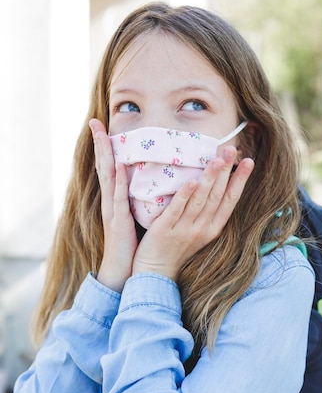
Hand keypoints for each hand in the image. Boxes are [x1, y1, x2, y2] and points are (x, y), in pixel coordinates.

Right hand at [90, 118, 137, 291]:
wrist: (126, 271)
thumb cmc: (135, 245)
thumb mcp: (138, 216)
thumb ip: (142, 199)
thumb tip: (157, 182)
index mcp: (117, 199)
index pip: (111, 167)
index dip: (107, 147)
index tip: (103, 125)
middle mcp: (111, 201)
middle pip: (104, 166)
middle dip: (99, 143)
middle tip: (93, 121)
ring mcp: (113, 210)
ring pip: (107, 177)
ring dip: (105, 155)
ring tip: (101, 134)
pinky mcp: (118, 221)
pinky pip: (118, 198)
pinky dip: (118, 181)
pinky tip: (118, 166)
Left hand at [132, 147, 254, 280]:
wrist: (156, 273)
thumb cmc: (177, 248)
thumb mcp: (199, 232)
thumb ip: (206, 211)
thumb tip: (214, 183)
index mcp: (213, 228)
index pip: (231, 200)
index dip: (240, 180)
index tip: (249, 161)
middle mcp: (203, 229)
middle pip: (218, 196)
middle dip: (226, 171)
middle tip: (232, 149)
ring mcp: (185, 230)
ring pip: (200, 200)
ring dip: (210, 178)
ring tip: (217, 159)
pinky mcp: (166, 231)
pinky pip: (177, 210)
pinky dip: (185, 195)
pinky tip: (192, 181)